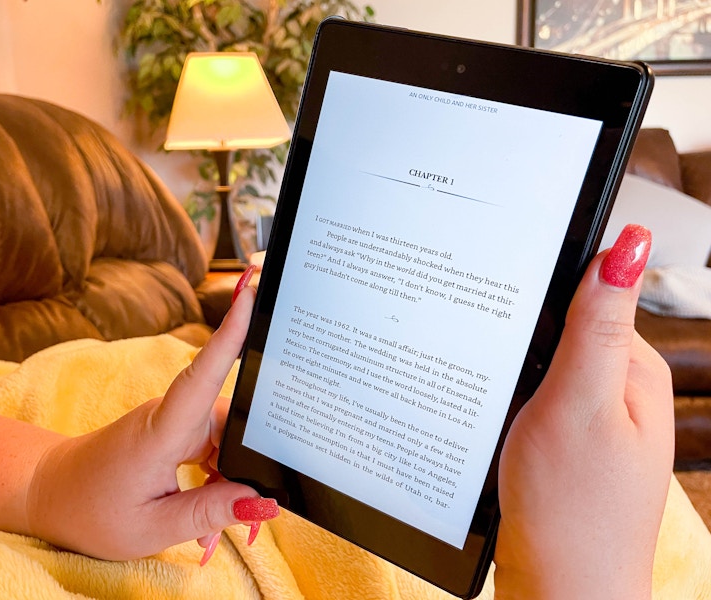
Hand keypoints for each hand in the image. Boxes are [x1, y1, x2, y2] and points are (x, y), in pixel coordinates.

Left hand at [27, 283, 276, 560]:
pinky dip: (216, 478)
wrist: (49, 493)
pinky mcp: (173, 429)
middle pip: (230, 421)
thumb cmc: (91, 511)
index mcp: (159, 434)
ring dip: (227, 480)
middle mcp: (169, 416)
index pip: (201, 376)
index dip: (229, 336)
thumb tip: (262, 503)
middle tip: (246, 520)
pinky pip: (212, 444)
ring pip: (225, 438)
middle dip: (245, 466)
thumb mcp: (152, 528)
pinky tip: (206, 509)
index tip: (249, 295)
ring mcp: (171, 420)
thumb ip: (209, 513)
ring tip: (210, 527)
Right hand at [494, 225, 673, 598]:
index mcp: (633, 370)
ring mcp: (592, 418)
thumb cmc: (572, 510)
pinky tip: (496, 419)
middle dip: (521, 338)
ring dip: (511, 370)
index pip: (589, 296)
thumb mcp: (579, 405)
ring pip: (541, 365)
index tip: (503, 310)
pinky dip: (508, 399)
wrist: (559, 590)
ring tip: (494, 400)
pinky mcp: (565, 442)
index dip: (540, 294)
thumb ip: (599, 325)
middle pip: (561, 329)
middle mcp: (618, 390)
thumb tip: (629, 244)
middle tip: (495, 371)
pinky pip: (533, 398)